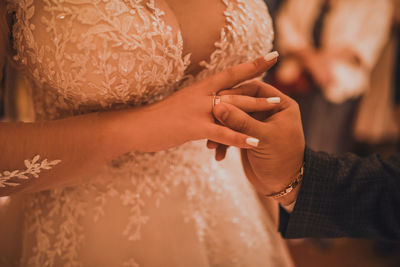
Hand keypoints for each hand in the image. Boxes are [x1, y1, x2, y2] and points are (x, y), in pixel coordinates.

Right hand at [128, 53, 278, 151]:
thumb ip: (201, 103)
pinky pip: (222, 133)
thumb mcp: (183, 105)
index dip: (252, 65)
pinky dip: (239, 137)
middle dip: (261, 87)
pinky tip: (255, 141)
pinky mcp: (193, 127)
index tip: (270, 57)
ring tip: (278, 107)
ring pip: (233, 107)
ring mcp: (198, 110)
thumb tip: (216, 102)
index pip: (231, 73)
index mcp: (200, 88)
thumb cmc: (160, 118)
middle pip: (237, 88)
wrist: (137, 126)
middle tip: (282, 87)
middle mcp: (201, 94)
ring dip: (257, 107)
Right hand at [210, 81, 304, 204]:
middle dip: (225, 113)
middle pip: (242, 103)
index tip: (219, 98)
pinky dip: (224, 141)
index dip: (237, 92)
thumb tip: (218, 106)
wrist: (282, 185)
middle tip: (210, 119)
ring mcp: (257, 124)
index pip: (256, 88)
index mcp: (280, 105)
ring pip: (233, 118)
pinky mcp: (247, 136)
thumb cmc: (281, 160)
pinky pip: (231, 132)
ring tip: (210, 143)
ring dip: (221, 129)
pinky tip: (217, 153)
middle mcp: (268, 111)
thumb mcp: (262, 138)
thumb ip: (241, 121)